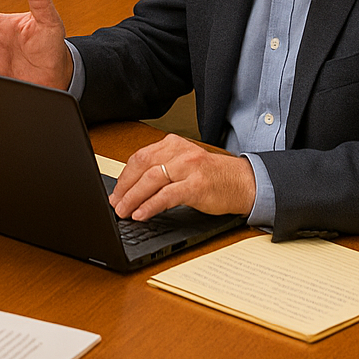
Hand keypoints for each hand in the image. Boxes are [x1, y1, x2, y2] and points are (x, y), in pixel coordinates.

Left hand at [108, 135, 256, 220]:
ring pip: (151, 180)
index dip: (124, 176)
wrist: (244, 182)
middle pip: (142, 166)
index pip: (140, 157)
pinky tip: (141, 214)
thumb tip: (132, 188)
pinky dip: (150, 206)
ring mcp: (189, 167)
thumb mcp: (185, 165)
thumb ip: (162, 169)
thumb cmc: (213, 176)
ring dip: (133, 197)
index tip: (115, 192)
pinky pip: (166, 195)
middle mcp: (180, 152)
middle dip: (125, 187)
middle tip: (115, 204)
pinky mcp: (196, 185)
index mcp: (174, 144)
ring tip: (123, 211)